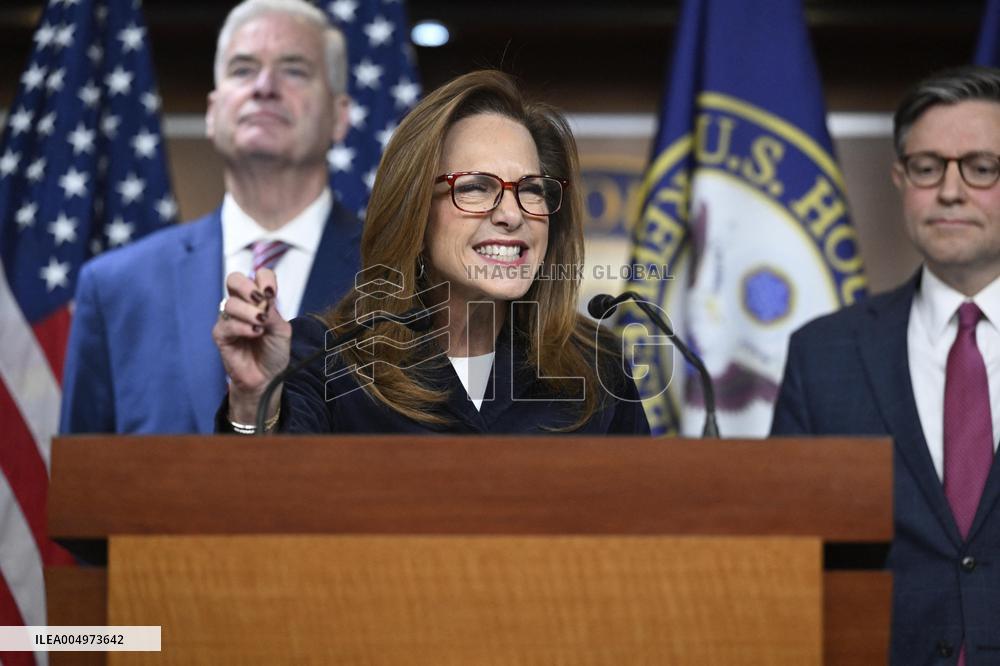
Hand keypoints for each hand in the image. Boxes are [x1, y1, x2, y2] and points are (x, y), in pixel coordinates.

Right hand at [212, 268, 290, 422]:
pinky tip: (254, 333)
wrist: (267, 377)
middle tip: (261, 299)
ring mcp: (229, 319)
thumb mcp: (282, 330)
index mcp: (258, 300)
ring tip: (261, 324)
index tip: (272, 292)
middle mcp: (242, 306)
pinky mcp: (221, 336)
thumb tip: (264, 299)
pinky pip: (227, 325)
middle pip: (234, 279)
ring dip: (249, 312)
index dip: (265, 279)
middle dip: (248, 286)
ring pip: (231, 303)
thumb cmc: (273, 353)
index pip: (259, 275)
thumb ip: (274, 312)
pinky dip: (242, 327)